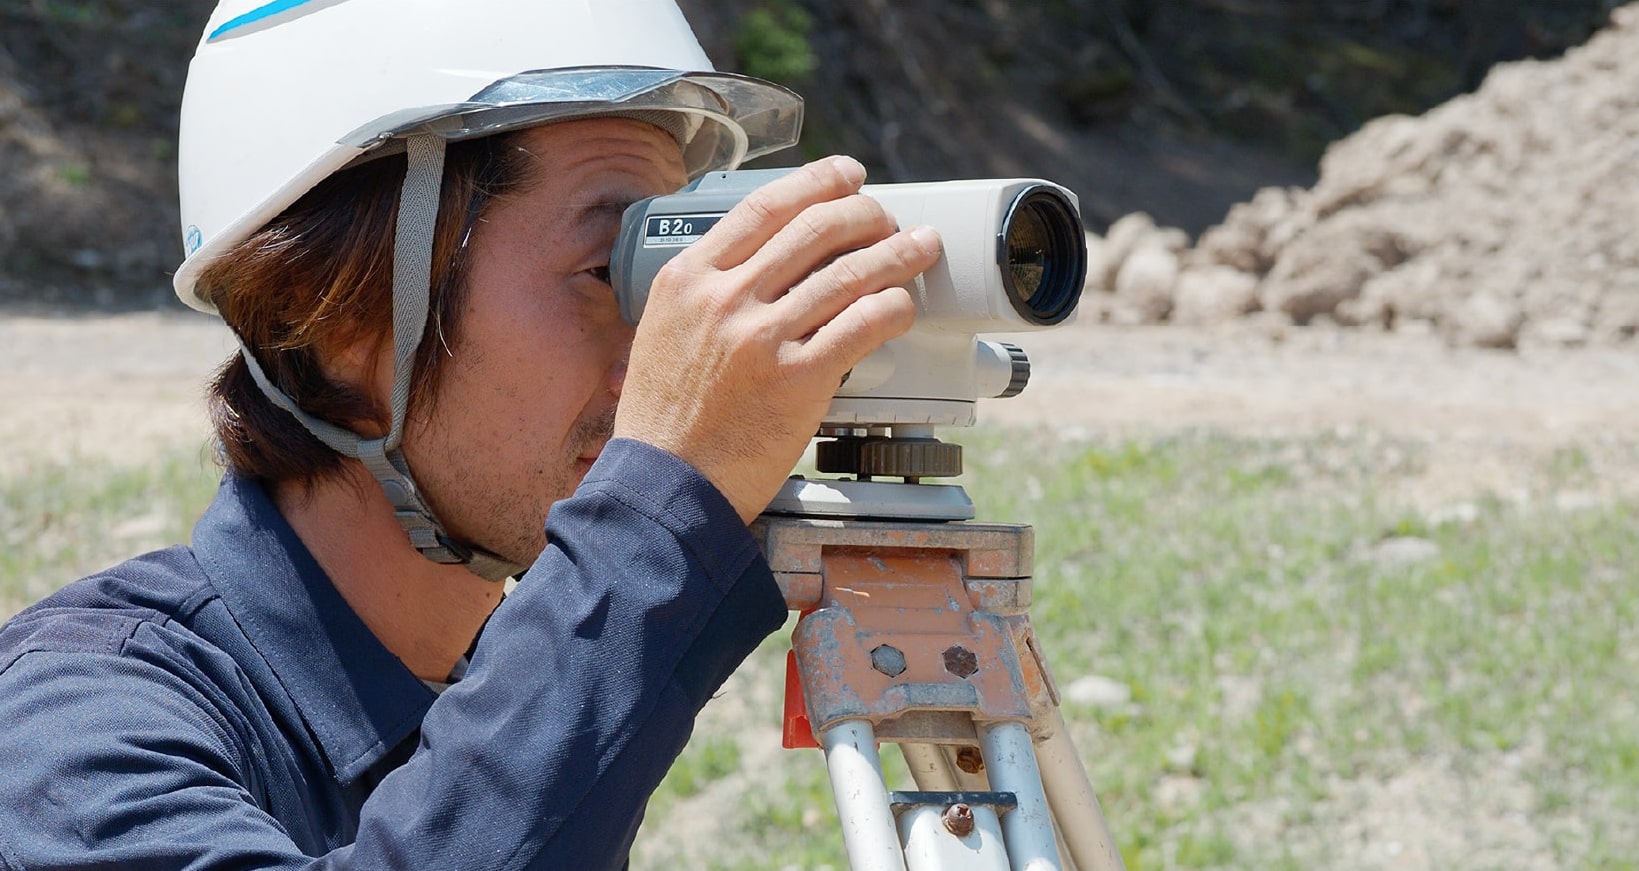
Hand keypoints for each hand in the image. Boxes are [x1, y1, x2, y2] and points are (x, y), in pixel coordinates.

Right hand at [614, 156, 942, 522]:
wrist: (666, 486)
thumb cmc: (664, 420)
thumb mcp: (660, 332)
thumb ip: (703, 293)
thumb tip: (757, 262)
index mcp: (689, 278)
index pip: (765, 206)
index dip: (818, 183)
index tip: (847, 177)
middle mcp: (725, 298)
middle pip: (816, 228)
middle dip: (866, 213)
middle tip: (888, 218)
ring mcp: (762, 337)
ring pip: (850, 272)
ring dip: (897, 253)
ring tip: (921, 247)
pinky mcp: (798, 379)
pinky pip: (863, 324)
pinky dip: (894, 307)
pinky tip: (904, 306)